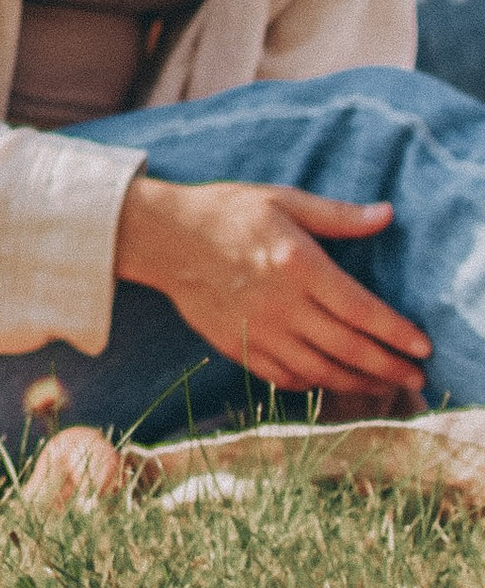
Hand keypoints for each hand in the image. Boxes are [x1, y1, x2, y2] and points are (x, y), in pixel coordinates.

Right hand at [114, 173, 431, 409]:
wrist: (163, 238)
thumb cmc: (226, 213)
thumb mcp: (282, 200)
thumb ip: (337, 215)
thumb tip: (386, 215)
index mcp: (296, 264)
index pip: (361, 309)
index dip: (397, 332)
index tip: (424, 347)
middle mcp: (280, 303)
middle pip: (348, 348)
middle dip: (390, 368)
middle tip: (417, 379)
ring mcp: (258, 330)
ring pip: (321, 370)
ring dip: (359, 383)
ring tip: (385, 386)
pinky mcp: (238, 346)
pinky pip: (285, 377)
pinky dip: (315, 385)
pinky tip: (332, 381)